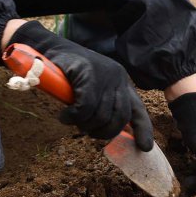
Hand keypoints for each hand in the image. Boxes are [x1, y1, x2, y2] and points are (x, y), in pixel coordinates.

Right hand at [6, 21, 152, 149]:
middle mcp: (117, 77)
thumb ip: (102, 104)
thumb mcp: (91, 88)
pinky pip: (85, 108)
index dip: (143, 129)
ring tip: (72, 120)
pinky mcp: (89, 75)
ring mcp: (104, 75)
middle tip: (88, 131)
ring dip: (84, 124)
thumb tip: (106, 130)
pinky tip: (65, 115)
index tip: (145, 147)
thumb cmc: (69, 72)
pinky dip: (73, 117)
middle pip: (120, 117)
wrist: (50, 50)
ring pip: (101, 115)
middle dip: (104, 131)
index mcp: (121, 81)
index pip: (137, 108)